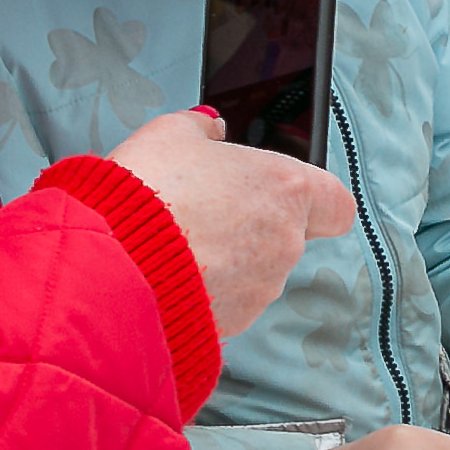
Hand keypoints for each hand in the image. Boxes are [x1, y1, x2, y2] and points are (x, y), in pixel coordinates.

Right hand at [106, 107, 354, 335]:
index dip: (316, 200)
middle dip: (254, 227)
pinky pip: (229, 301)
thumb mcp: (169, 134)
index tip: (290, 195)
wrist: (112, 266)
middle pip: (289, 235)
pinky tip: (172, 271)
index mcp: (285, 189)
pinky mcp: (235, 321)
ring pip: (259, 271)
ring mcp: (262, 287)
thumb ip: (201, 127)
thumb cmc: (144, 197)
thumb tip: (210, 128)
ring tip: (181, 241)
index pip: (337, 203)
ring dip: (230, 260)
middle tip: (209, 211)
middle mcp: (285, 242)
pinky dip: (208, 290)